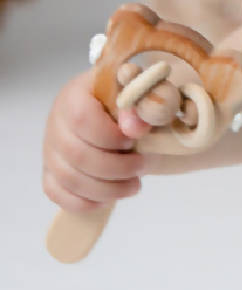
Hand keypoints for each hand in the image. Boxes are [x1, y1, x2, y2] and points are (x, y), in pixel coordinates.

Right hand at [42, 67, 150, 213]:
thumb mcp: (139, 87)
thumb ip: (141, 102)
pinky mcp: (51, 170)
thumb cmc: (127, 93)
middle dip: (117, 167)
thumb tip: (136, 128)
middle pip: (77, 155)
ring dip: (106, 189)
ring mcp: (50, 148)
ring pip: (69, 179)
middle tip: (143, 166)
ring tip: (135, 185)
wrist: (114, 101)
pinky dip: (84, 202)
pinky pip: (57, 193)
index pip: (82, 120)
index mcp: (75, 94)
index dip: (110, 136)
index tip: (135, 140)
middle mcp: (56, 122)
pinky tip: (109, 199)